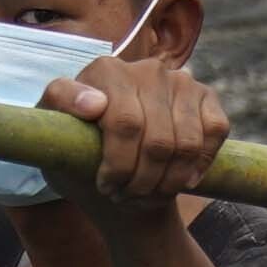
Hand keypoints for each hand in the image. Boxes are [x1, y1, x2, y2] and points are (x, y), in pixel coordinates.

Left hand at [58, 33, 228, 215]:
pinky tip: (179, 180)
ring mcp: (179, 81)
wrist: (116, 166)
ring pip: (186, 144)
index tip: (105, 186)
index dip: (117, 165)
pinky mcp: (205, 96)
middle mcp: (146, 69)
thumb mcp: (53, 134)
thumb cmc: (79, 151)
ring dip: (168, 182)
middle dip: (140, 181)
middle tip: (123, 197)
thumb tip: (95, 103)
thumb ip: (60, 107)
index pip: (124, 123)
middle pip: (157, 141)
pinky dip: (198, 166)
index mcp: (106, 70)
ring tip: (145, 194)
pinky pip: (214, 133)